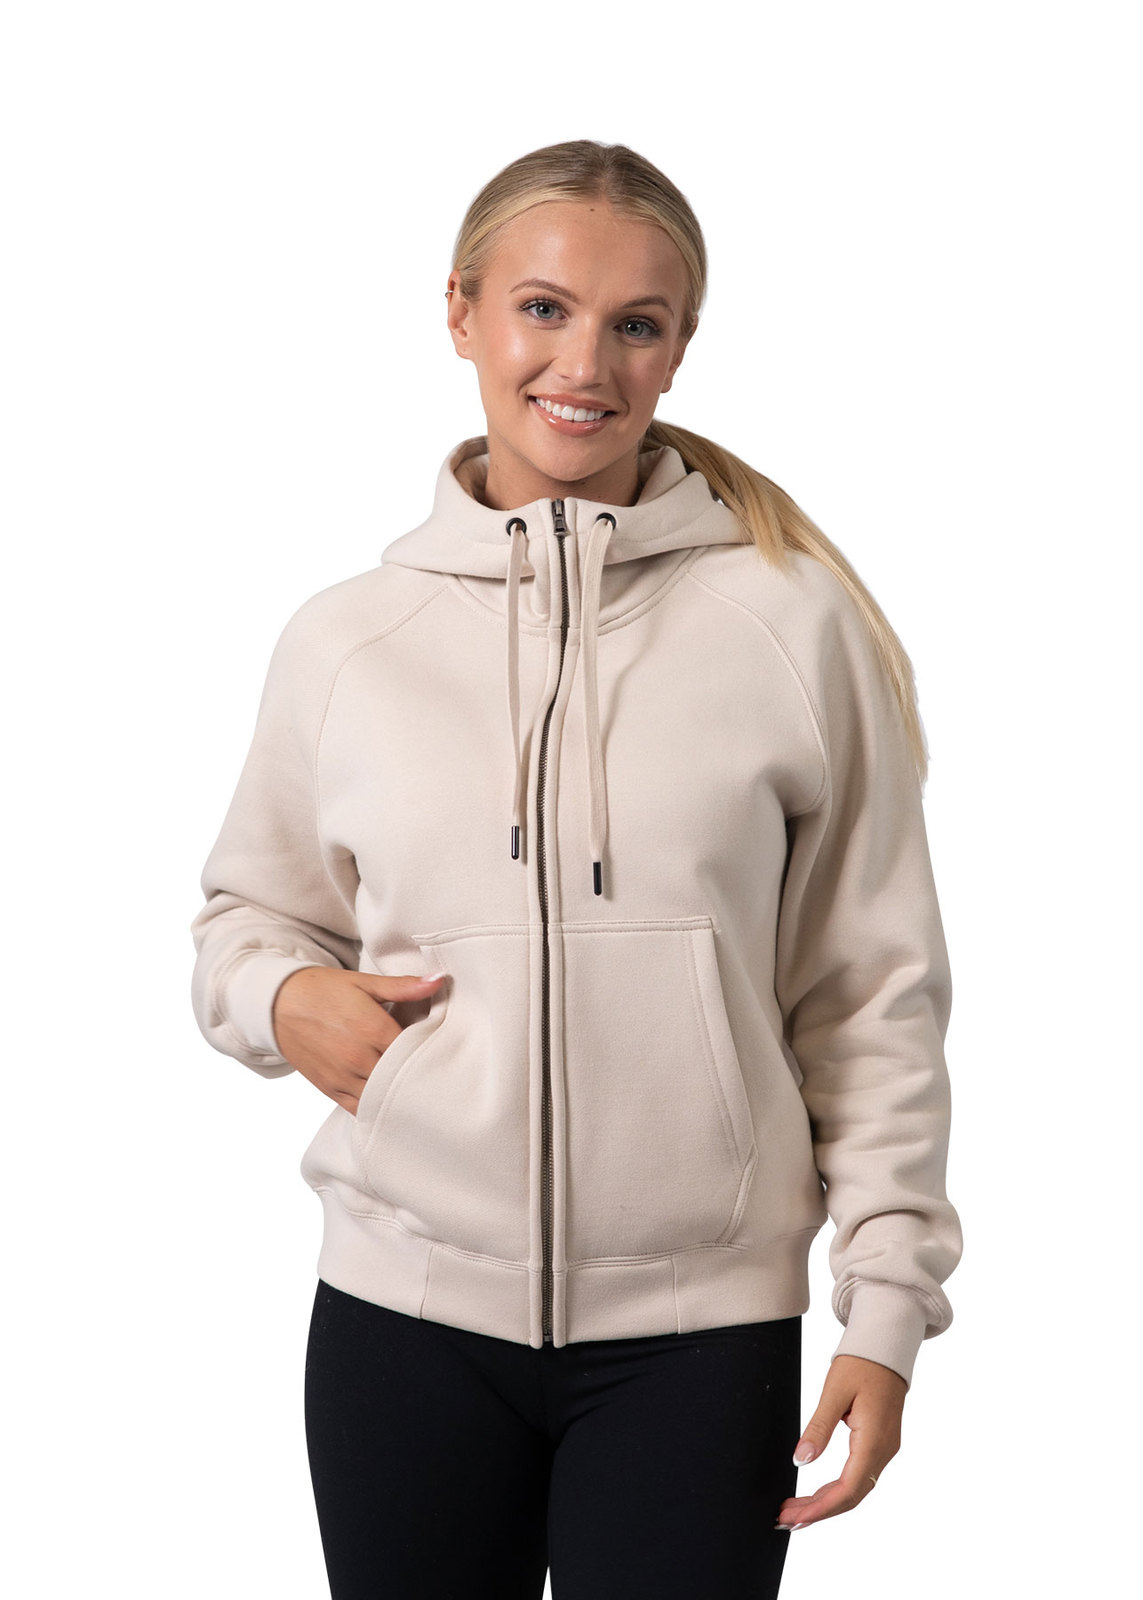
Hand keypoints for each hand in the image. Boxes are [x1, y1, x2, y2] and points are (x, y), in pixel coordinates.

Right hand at [272, 967, 447, 1114]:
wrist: (278, 1003)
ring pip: (383, 1097)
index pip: (416, 1050)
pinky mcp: (330, 1090)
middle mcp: (358, 1058)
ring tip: (414, 1085)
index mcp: (372, 1029)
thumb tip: (438, 981)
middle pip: (402, 1077)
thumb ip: (403, 987)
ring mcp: (343, 1078)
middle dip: (417, 1073)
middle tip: (433, 1069)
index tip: (440, 1046)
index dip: (431, 1050)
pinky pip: (360, 1109)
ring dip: (398, 1093)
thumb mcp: (364, 983)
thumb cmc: (323, 990)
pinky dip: (376, 1106)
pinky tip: (388, 1099)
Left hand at [774, 1354, 905, 1530]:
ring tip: (795, 1509)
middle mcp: (883, 1451)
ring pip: (856, 1489)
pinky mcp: (880, 1444)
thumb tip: (801, 1460)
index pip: (847, 1489)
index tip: (792, 1517)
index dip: (819, 1508)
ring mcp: (884, 1449)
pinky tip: (817, 1494)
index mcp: (874, 1440)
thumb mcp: (834, 1391)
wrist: (886, 1348)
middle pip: (851, 1496)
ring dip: (826, 1503)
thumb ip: (818, 1427)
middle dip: (818, 1511)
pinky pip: (859, 1476)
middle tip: (784, 1518)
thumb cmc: (861, 1364)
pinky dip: (836, 1490)